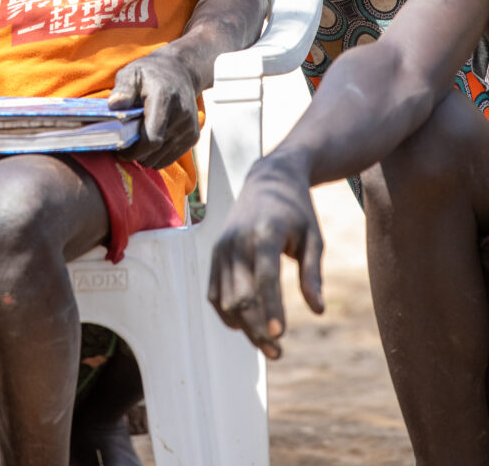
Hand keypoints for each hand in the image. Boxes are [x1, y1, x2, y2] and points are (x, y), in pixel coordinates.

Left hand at [108, 49, 198, 169]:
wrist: (180, 71)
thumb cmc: (150, 73)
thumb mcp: (132, 73)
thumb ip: (123, 89)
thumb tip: (114, 105)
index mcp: (164, 99)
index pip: (152, 138)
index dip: (134, 151)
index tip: (119, 150)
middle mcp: (181, 115)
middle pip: (154, 152)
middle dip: (136, 154)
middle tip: (124, 144)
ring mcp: (189, 128)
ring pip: (161, 159)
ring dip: (145, 156)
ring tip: (136, 140)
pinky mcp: (192, 137)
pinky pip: (169, 158)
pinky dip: (156, 155)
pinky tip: (149, 140)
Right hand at [208, 156, 324, 358]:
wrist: (269, 179)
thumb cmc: (297, 211)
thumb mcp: (314, 237)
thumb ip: (312, 273)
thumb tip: (318, 311)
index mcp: (265, 232)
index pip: (265, 277)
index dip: (271, 308)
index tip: (281, 336)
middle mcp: (238, 240)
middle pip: (242, 295)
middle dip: (259, 329)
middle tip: (278, 352)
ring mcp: (222, 246)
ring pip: (227, 299)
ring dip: (245, 327)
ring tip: (269, 346)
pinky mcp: (215, 253)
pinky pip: (215, 292)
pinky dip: (227, 313)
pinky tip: (245, 328)